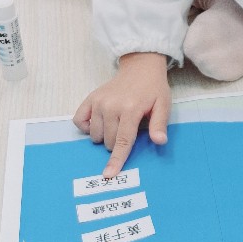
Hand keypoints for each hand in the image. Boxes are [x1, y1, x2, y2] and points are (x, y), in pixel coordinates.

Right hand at [73, 52, 170, 177]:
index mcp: (131, 109)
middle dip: (117, 143)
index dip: (117, 159)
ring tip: (117, 123)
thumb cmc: (153, 89)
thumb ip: (159, 124)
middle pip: (108, 141)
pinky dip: (87, 127)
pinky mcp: (90, 98)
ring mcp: (98, 102)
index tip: (109, 174)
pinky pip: (79, 121)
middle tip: (128, 128)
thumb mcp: (163, 105)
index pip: (123, 141)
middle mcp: (111, 106)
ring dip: (104, 136)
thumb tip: (159, 141)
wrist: (140, 67)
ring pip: (95, 135)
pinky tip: (98, 123)